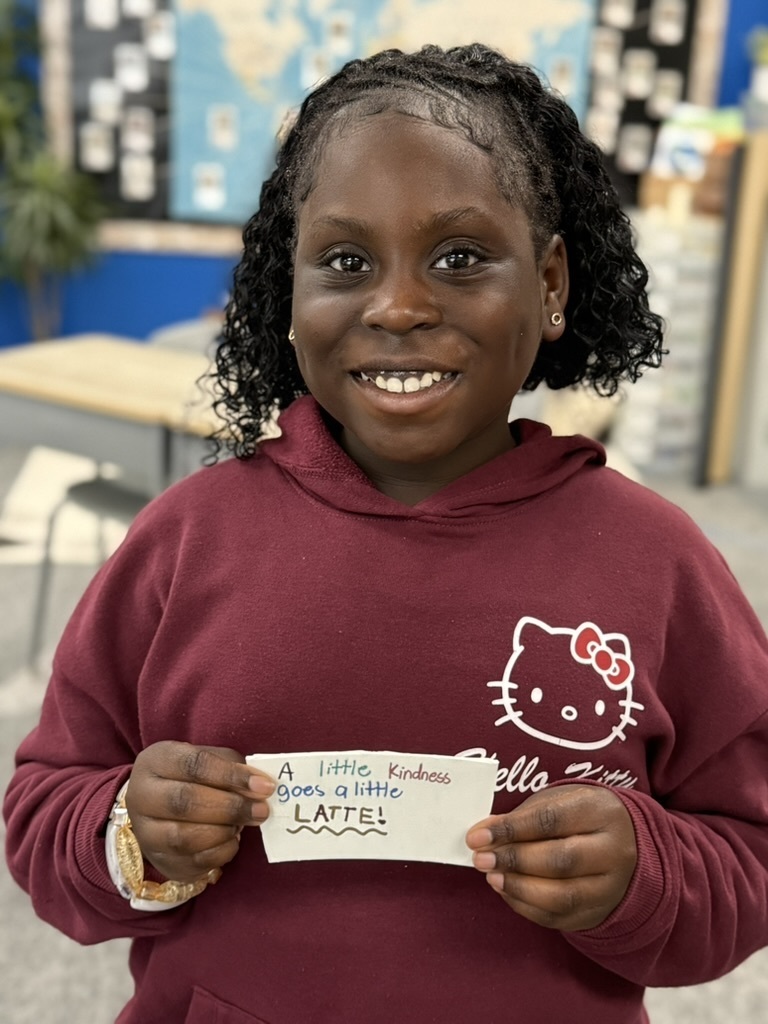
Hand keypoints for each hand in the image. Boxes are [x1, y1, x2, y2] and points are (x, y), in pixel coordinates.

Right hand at [125, 741, 274, 882]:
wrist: (158, 805)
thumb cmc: (190, 775)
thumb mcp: (208, 758)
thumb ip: (233, 767)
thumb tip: (259, 787)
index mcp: (155, 761)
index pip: (193, 765)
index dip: (231, 775)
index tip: (264, 786)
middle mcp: (141, 796)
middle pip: (184, 803)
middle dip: (230, 807)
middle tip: (261, 810)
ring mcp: (146, 833)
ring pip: (185, 838)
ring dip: (224, 832)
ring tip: (244, 823)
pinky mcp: (159, 861)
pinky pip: (193, 863)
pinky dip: (221, 852)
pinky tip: (232, 840)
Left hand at [466, 785, 636, 931]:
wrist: (625, 844)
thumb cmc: (579, 818)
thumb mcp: (556, 802)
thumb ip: (521, 817)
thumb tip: (483, 834)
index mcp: (601, 812)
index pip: (551, 820)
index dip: (511, 829)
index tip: (478, 836)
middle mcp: (613, 851)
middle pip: (560, 860)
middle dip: (514, 861)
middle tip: (481, 859)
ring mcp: (610, 887)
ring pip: (562, 895)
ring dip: (519, 888)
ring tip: (491, 876)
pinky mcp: (598, 913)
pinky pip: (559, 917)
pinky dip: (526, 906)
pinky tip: (506, 891)